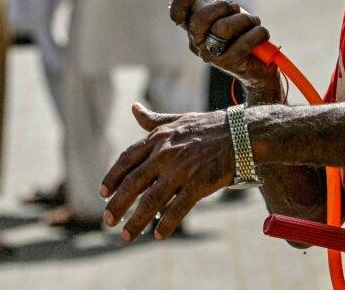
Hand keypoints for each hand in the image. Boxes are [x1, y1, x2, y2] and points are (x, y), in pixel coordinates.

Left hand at [99, 104, 233, 240]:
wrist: (241, 134)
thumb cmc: (208, 127)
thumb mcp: (177, 119)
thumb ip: (153, 120)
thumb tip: (133, 108)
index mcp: (157, 138)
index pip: (126, 159)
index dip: (112, 177)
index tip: (102, 192)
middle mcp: (164, 154)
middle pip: (133, 183)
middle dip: (118, 204)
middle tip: (108, 220)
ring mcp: (180, 170)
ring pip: (151, 200)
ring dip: (136, 220)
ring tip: (126, 235)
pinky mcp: (198, 184)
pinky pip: (178, 208)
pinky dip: (166, 223)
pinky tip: (157, 235)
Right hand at [169, 0, 276, 87]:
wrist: (259, 64)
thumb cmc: (239, 34)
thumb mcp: (223, 13)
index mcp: (192, 28)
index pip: (177, 15)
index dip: (181, 1)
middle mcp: (197, 43)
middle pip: (199, 20)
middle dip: (221, 7)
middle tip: (234, 7)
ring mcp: (211, 55)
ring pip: (223, 28)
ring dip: (244, 19)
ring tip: (253, 22)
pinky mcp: (228, 64)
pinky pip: (244, 42)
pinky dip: (258, 32)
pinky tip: (260, 33)